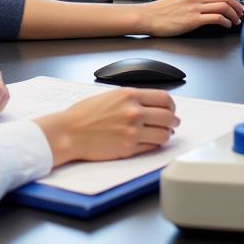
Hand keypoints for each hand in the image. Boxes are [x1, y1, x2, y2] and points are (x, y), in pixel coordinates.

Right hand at [36, 88, 178, 165]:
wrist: (70, 132)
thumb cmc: (84, 114)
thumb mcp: (111, 96)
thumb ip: (132, 99)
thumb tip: (152, 106)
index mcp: (129, 95)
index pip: (164, 98)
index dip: (171, 105)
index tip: (170, 109)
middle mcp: (133, 112)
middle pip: (168, 117)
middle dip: (173, 121)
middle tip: (173, 124)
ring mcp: (132, 131)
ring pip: (164, 134)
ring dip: (166, 134)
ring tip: (163, 134)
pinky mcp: (129, 148)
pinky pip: (152, 147)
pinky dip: (154, 145)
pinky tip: (150, 142)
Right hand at [140, 0, 243, 35]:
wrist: (149, 17)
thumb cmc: (161, 10)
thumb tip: (207, 4)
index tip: (234, 4)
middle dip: (236, 6)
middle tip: (240, 13)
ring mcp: (194, 7)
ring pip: (223, 6)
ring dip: (233, 15)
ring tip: (236, 21)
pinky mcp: (193, 20)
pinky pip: (216, 18)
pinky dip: (225, 22)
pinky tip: (226, 25)